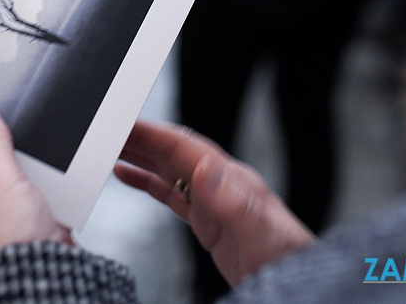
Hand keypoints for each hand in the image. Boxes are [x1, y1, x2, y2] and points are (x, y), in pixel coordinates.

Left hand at [0, 105, 72, 268]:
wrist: (46, 278)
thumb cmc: (10, 243)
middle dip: (10, 151)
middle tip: (20, 141)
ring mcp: (9, 218)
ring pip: (22, 176)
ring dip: (35, 170)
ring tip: (40, 169)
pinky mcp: (36, 223)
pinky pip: (42, 192)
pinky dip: (51, 186)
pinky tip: (56, 183)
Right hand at [114, 121, 313, 285]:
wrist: (302, 283)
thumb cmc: (287, 261)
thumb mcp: (259, 233)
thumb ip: (234, 201)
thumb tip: (204, 166)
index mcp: (230, 179)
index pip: (184, 146)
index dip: (151, 132)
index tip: (122, 121)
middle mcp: (220, 183)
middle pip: (171, 151)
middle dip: (138, 138)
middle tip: (102, 129)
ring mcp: (213, 201)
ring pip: (167, 168)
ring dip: (138, 155)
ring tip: (106, 146)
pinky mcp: (208, 221)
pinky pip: (170, 194)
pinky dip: (146, 183)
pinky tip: (128, 177)